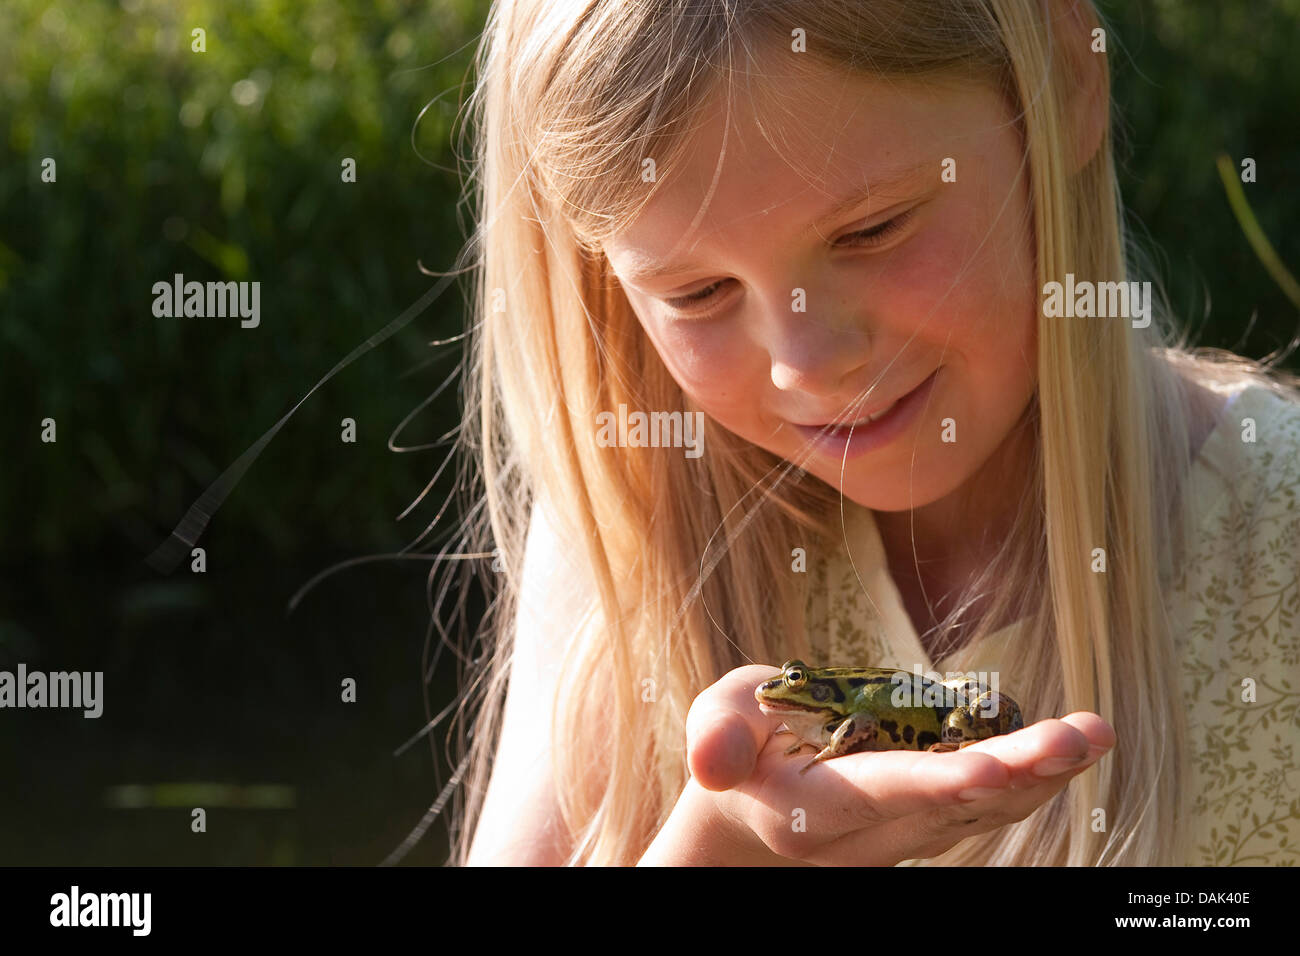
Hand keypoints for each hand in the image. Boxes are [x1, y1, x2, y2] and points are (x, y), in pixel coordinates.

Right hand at [642, 664, 1113, 865]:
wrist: (753, 817)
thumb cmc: (739, 750)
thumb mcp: (716, 724)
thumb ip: (716, 736)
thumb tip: (713, 761)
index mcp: (817, 806)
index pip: (886, 792)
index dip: (939, 780)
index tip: (994, 763)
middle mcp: (872, 832)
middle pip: (957, 806)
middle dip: (1023, 772)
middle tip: (1081, 736)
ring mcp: (907, 833)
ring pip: (985, 813)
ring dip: (1043, 777)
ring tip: (1094, 735)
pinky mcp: (929, 820)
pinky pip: (988, 807)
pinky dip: (1031, 780)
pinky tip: (1070, 749)